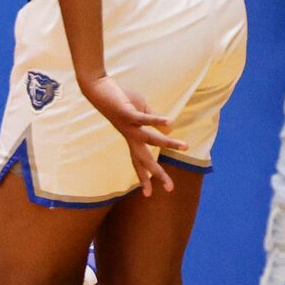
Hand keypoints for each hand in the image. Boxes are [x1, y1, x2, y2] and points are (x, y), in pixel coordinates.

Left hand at [79, 75, 185, 195]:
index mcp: (132, 138)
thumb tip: (169, 130)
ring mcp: (128, 127)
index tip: (149, 194)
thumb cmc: (120, 99)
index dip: (144, 177)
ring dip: (168, 144)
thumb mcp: (140, 110)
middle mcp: (130, 136)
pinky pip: (144, 119)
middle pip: (144, 160)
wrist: (98, 90)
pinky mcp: (128, 114)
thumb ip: (153, 122)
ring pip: (150, 139)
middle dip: (157, 174)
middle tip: (169, 188)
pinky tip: (169, 123)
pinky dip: (157, 121)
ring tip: (185, 146)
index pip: (139, 161)